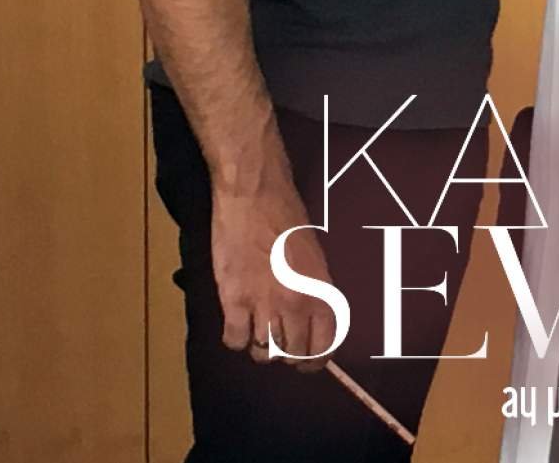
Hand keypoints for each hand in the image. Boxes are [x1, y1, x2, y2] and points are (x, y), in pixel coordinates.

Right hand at [210, 179, 337, 372]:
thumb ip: (314, 290)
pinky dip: (235, 339)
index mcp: (322, 291)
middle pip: (293, 354)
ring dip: (261, 348)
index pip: (325, 346)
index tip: (307, 363)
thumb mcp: (314, 255)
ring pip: (265, 353)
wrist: (253, 195)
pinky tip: (235, 325)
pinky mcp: (234, 300)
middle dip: (287, 356)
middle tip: (279, 348)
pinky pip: (235, 340)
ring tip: (256, 333)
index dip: (315, 361)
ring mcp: (264, 304)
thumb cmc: (286, 216)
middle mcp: (297, 304)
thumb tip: (308, 319)